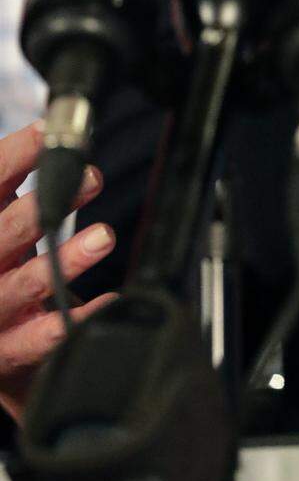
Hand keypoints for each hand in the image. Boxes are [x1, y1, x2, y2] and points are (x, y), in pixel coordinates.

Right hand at [0, 122, 116, 422]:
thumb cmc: (0, 267)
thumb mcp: (3, 223)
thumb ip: (14, 181)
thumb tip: (52, 129)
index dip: (14, 157)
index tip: (48, 132)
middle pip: (3, 234)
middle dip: (43, 207)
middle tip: (88, 178)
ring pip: (24, 285)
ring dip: (65, 260)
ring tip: (104, 236)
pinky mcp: (7, 351)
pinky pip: (41, 339)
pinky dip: (73, 321)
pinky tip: (106, 303)